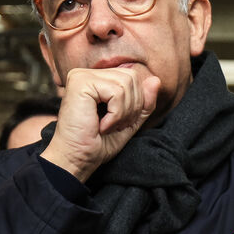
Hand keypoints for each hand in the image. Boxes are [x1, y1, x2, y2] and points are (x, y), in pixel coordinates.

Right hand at [40, 66, 159, 181]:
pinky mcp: (80, 83)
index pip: (131, 77)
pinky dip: (116, 114)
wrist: (77, 160)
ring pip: (126, 83)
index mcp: (96, 79)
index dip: (135, 103)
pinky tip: (101, 125)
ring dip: (123, 112)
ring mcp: (81, 76)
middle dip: (131, 107)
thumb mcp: (129, 122)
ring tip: (107, 126)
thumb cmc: (97, 144)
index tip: (118, 123)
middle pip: (131, 77)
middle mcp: (86, 74)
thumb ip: (143, 102)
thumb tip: (156, 79)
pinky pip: (116, 91)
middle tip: (114, 126)